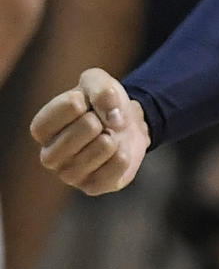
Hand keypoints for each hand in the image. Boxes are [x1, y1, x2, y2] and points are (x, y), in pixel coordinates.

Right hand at [30, 68, 149, 196]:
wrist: (125, 126)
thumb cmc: (101, 104)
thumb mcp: (96, 81)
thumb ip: (101, 88)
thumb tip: (113, 118)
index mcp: (42, 128)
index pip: (71, 104)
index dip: (87, 98)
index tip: (85, 104)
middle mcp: (48, 156)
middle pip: (89, 126)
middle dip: (103, 118)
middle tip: (99, 124)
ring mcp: (69, 175)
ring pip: (105, 145)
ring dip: (114, 136)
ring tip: (106, 138)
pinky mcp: (92, 187)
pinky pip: (120, 162)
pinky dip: (125, 151)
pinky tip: (115, 153)